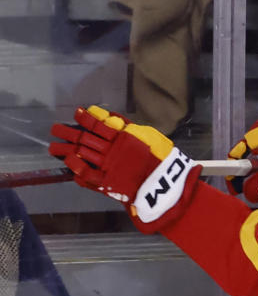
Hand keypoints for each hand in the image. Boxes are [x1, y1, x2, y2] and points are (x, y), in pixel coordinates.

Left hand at [49, 105, 200, 232]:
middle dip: (68, 133)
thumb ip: (129, 127)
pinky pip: (87, 172)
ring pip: (82, 152)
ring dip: (66, 148)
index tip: (77, 112)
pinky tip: (68, 162)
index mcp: (122, 137)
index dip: (87, 118)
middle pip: (85, 138)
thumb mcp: (148, 136)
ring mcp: (108, 165)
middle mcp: (112, 149)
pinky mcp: (107, 181)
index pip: (99, 124)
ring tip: (53, 146)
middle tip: (55, 129)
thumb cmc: (160, 158)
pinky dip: (76, 166)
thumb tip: (112, 119)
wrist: (165, 183)